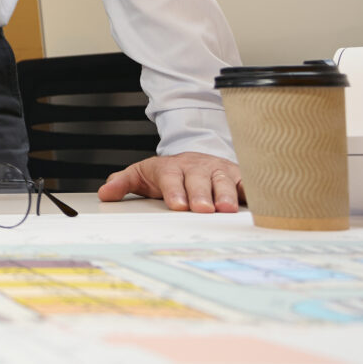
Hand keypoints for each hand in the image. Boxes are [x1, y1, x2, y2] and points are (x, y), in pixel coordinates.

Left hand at [98, 152, 242, 212]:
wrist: (195, 154)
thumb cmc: (169, 172)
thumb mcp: (142, 174)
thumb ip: (124, 182)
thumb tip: (105, 193)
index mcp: (172, 168)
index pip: (171, 178)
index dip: (175, 191)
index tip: (176, 204)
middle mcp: (197, 168)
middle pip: (199, 181)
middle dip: (200, 194)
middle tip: (202, 209)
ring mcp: (218, 171)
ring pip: (223, 181)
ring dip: (225, 194)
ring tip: (226, 209)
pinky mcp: (237, 176)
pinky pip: (246, 183)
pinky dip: (252, 191)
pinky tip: (257, 201)